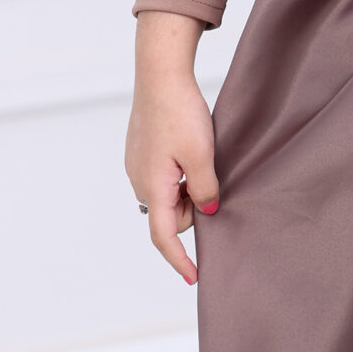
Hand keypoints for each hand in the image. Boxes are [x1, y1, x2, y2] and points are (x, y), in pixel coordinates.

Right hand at [125, 12, 219, 285]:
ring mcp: (138, 165)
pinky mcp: (142, 152)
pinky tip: (192, 154)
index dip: (180, 260)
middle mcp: (139, 180)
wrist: (159, 74)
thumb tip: (207, 210)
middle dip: (193, 211)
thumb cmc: (179, 112)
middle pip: (170, 216)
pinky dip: (180, 177)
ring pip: (168, 196)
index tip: (195, 277)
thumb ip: (205, 189)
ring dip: (187, 192)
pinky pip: (163, 178)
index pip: (164, 236)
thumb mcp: (202, 155)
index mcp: (153, 186)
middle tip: (214, 185)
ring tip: (204, 162)